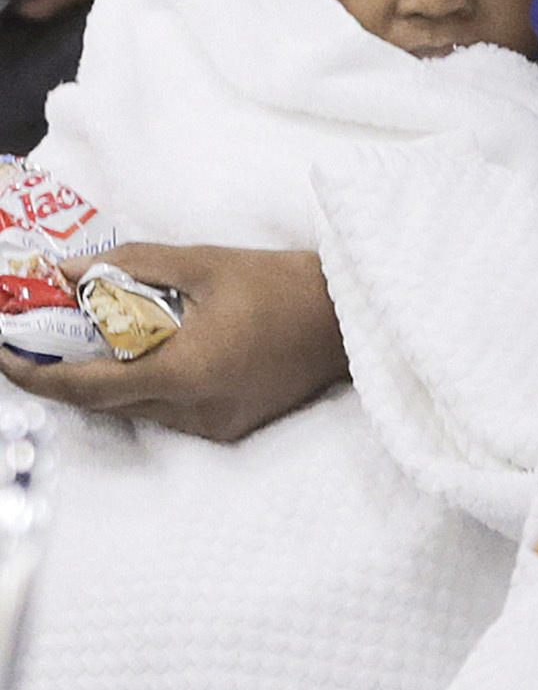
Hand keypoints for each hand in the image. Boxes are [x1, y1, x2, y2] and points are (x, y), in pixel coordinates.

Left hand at [0, 243, 345, 440]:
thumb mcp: (204, 262)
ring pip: (137, 409)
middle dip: (69, 371)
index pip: (87, 387)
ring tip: (100, 338)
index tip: (5, 355)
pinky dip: (150, 385)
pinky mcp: (231, 427)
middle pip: (107, 402)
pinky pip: (170, 412)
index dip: (36, 376)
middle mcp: (194, 411)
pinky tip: (156, 352)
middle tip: (44, 336)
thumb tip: (66, 271)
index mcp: (184, 371)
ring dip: (112, 377)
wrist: (351, 317)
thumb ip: (131, 265)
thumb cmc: (282, 284)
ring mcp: (214, 426)